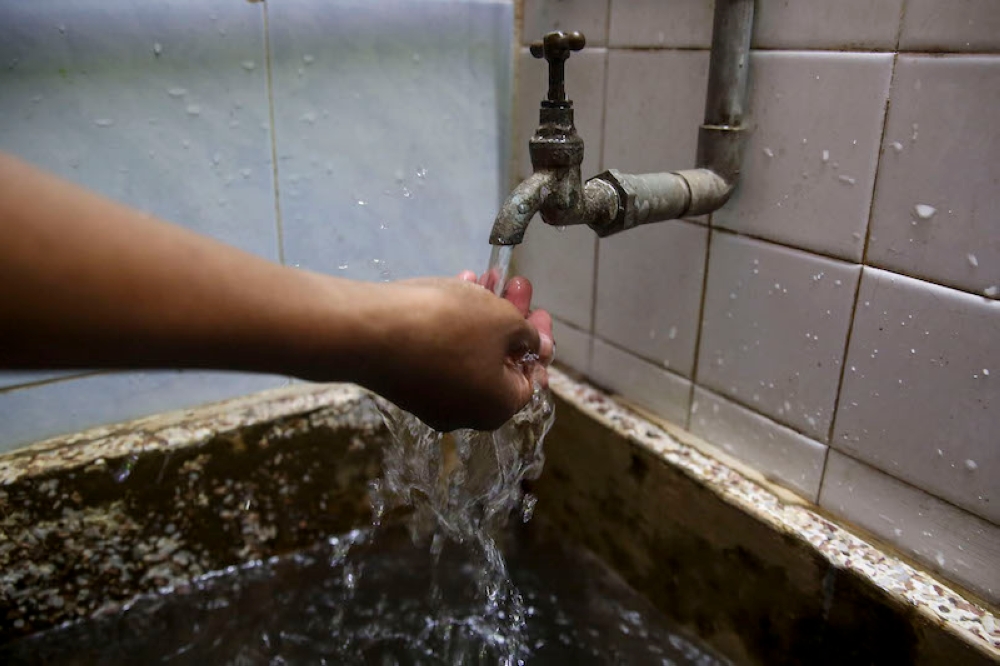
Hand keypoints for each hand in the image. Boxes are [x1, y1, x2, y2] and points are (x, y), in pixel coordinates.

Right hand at [358, 273, 552, 431]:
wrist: (369, 332)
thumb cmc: (451, 326)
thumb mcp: (503, 321)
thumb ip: (527, 335)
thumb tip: (533, 347)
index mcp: (497, 408)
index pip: (531, 378)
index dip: (539, 341)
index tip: (539, 310)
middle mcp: (466, 413)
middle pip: (499, 362)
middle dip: (509, 319)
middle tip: (515, 285)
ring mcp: (431, 400)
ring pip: (469, 353)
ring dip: (480, 314)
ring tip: (485, 276)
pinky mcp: (405, 382)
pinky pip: (441, 352)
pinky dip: (452, 323)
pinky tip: (455, 287)